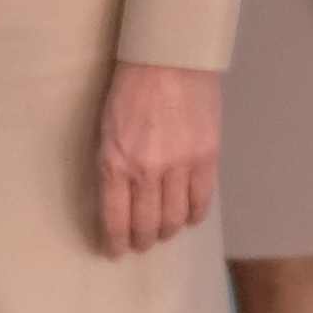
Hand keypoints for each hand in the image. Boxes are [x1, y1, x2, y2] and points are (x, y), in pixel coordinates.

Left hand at [95, 61, 218, 255]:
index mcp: (115, 163)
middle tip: (140, 245)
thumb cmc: (129, 89)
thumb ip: (111, 164)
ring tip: (161, 232)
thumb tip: (116, 198)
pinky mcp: (207, 158)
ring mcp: (180, 167)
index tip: (114, 252)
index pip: (115, 218)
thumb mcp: (105, 128)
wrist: (169, 60)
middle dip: (141, 241)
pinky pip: (201, 201)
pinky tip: (187, 218)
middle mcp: (147, 171)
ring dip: (166, 231)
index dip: (115, 241)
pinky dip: (193, 215)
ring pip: (174, 219)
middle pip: (147, 224)